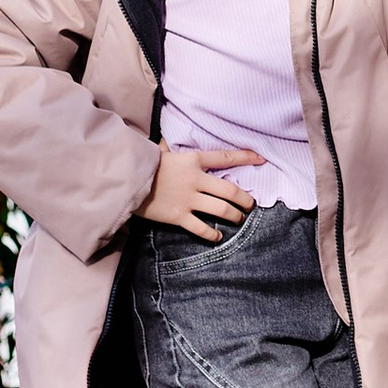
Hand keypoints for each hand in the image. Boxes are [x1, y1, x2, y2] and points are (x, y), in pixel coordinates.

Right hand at [142, 143, 256, 236]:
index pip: (226, 157)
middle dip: (245, 199)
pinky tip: (217, 236)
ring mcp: (188, 199)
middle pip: (230, 190)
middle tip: (250, 204)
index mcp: (193, 160)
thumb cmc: (145, 165)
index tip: (262, 159)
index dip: (246, 157)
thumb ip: (181, 156)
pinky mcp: (178, 216)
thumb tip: (182, 151)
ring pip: (221, 209)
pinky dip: (212, 234)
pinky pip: (201, 228)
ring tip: (238, 218)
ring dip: (234, 215)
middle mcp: (195, 179)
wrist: (125, 179)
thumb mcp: (166, 153)